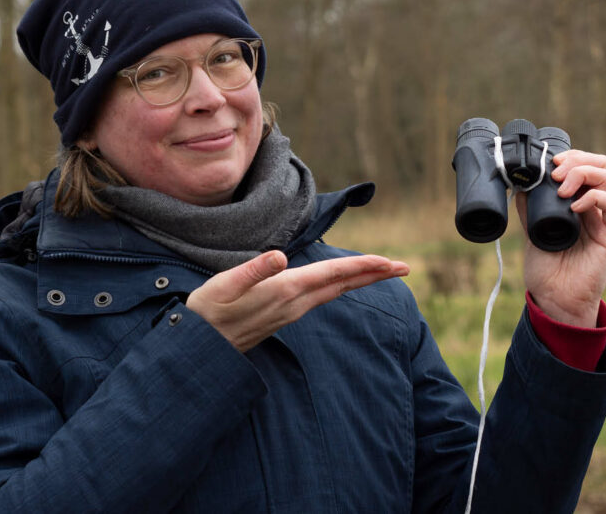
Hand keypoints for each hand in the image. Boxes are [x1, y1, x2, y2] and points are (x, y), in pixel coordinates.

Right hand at [185, 251, 409, 351]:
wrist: (201, 348)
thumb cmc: (208, 310)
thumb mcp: (225, 285)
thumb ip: (253, 270)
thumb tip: (279, 256)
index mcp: (286, 290)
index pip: (333, 275)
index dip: (362, 266)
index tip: (390, 262)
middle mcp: (294, 303)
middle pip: (342, 285)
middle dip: (373, 274)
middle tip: (404, 267)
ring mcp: (291, 312)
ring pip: (335, 292)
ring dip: (360, 280)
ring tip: (382, 270)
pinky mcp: (284, 315)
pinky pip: (323, 297)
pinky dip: (341, 286)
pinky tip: (345, 282)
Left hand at [516, 150, 605, 327]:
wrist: (555, 299)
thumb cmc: (546, 270)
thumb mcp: (532, 232)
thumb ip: (530, 209)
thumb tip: (518, 183)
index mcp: (575, 202)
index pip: (582, 166)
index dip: (570, 157)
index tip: (549, 161)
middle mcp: (592, 207)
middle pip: (599, 165)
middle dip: (577, 160)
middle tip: (556, 172)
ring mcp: (603, 219)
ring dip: (582, 174)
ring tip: (562, 189)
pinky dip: (594, 198)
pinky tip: (574, 207)